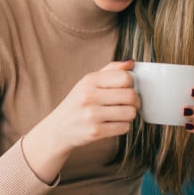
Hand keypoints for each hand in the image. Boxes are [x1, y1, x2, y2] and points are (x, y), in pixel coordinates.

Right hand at [22, 60, 138, 179]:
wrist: (58, 129)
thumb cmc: (77, 104)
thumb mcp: (88, 83)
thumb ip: (110, 70)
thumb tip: (131, 63)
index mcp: (89, 80)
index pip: (124, 77)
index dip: (132, 83)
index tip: (128, 88)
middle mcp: (89, 96)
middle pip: (130, 96)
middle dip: (135, 101)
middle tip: (131, 104)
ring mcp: (91, 115)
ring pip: (130, 113)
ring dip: (130, 115)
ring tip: (121, 114)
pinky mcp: (95, 132)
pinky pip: (124, 128)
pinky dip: (123, 126)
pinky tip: (113, 124)